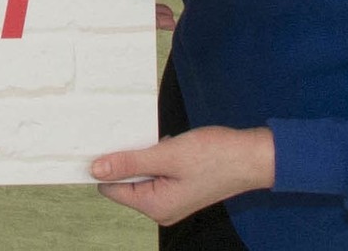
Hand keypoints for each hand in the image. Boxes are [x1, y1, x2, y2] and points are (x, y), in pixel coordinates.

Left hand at [92, 126, 276, 225]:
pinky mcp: (181, 189)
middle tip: (139, 137)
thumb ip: (129, 163)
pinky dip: (158, 157)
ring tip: (161, 142)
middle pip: (126, 183)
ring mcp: (172, 200)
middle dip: (128, 159)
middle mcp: (162, 210)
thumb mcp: (166, 155)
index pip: (112, 188)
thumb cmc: (214, 156)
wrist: (251, 157)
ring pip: (142, 175)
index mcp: (156, 207)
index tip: (104, 141)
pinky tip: (171, 145)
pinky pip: (157, 173)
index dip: (106, 165)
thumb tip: (95, 170)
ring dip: (145, 156)